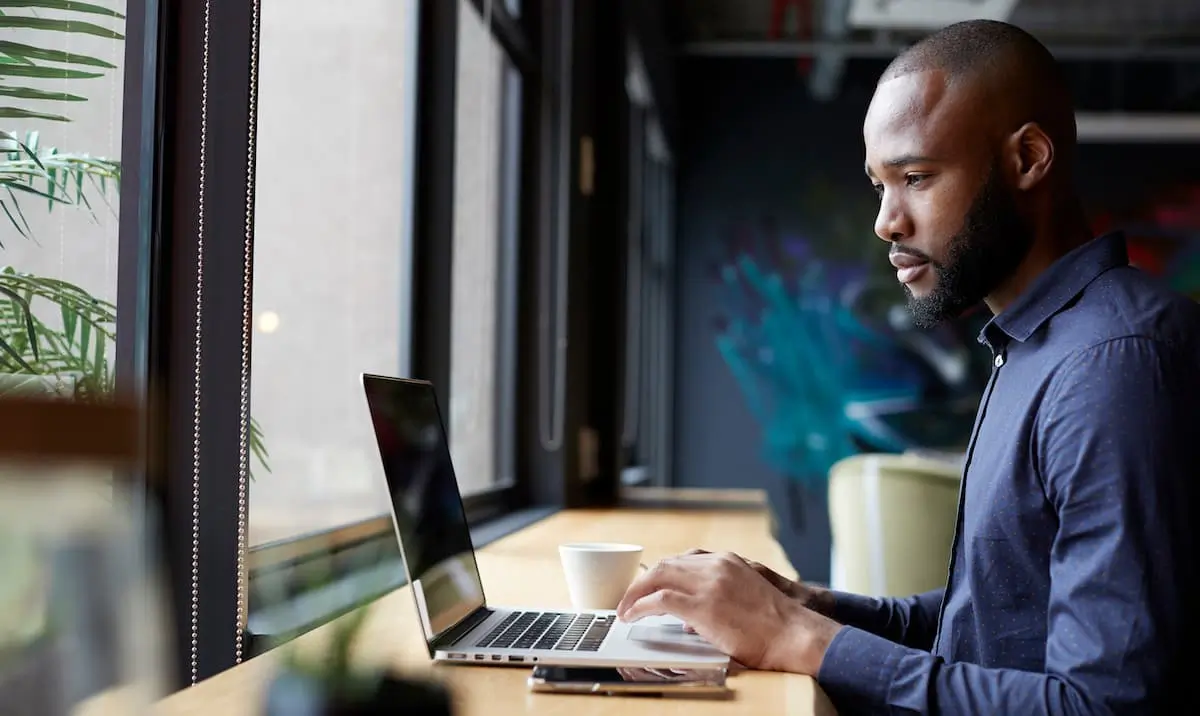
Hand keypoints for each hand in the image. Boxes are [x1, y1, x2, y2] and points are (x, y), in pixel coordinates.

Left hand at [616, 551, 841, 674]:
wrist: (794, 635)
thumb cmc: (776, 626)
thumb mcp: (747, 597)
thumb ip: (718, 598)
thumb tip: (690, 621)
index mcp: (728, 561)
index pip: (684, 559)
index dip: (663, 572)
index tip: (651, 583)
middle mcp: (716, 566)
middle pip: (666, 564)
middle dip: (643, 580)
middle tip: (629, 597)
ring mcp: (708, 584)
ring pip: (658, 576)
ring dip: (636, 592)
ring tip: (625, 608)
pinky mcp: (702, 607)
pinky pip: (659, 600)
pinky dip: (640, 606)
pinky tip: (632, 616)